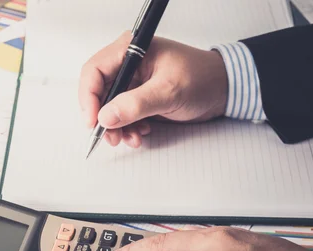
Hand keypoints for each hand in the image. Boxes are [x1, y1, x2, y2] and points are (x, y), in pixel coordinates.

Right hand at [78, 32, 227, 147]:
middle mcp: (129, 64)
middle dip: (104, 117)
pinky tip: (141, 133)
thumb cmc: (202, 79)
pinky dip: (128, 127)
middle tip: (111, 137)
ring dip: (117, 127)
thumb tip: (107, 117)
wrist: (223, 90)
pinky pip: (124, 114)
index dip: (89, 97)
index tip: (93, 122)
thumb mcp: (169, 91)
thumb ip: (137, 104)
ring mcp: (134, 82)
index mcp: (132, 50)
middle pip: (100, 91)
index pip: (95, 71)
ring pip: (110, 107)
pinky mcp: (141, 97)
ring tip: (131, 138)